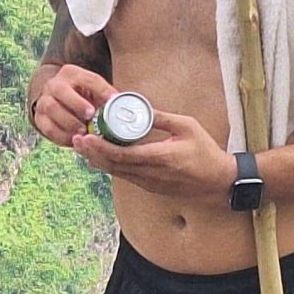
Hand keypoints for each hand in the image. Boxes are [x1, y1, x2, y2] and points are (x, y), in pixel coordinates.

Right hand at [30, 63, 113, 147]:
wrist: (58, 103)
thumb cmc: (85, 99)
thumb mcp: (95, 93)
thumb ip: (107, 98)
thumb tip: (124, 107)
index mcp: (72, 73)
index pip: (88, 78)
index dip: (100, 89)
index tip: (111, 101)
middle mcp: (54, 84)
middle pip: (61, 90)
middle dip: (76, 103)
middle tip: (90, 116)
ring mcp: (44, 100)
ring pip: (50, 108)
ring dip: (68, 121)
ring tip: (83, 132)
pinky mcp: (39, 118)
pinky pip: (47, 127)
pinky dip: (61, 136)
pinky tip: (73, 141)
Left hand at [72, 107, 238, 205]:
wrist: (217, 182)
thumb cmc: (205, 152)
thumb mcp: (188, 127)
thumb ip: (162, 118)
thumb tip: (140, 107)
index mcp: (159, 157)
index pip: (122, 154)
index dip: (100, 147)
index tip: (86, 136)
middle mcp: (150, 173)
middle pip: (113, 165)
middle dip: (92, 153)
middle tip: (76, 139)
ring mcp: (149, 182)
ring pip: (116, 173)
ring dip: (97, 160)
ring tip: (82, 148)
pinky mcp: (150, 186)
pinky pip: (124, 176)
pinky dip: (110, 166)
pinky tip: (100, 157)